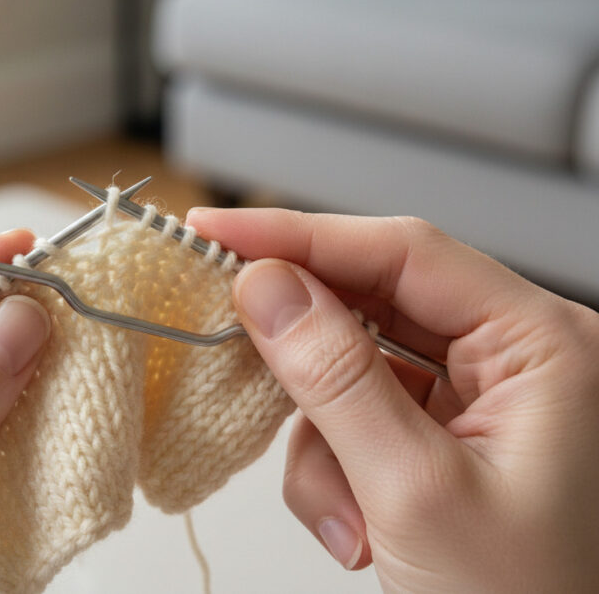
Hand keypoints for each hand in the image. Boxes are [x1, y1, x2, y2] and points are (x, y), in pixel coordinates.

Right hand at [187, 208, 598, 591]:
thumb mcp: (413, 492)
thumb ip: (335, 379)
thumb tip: (266, 288)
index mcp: (543, 347)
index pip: (402, 253)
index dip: (299, 235)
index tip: (215, 232)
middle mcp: (514, 358)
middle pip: (372, 302)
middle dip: (301, 348)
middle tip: (225, 335)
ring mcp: (477, 399)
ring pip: (351, 366)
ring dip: (319, 437)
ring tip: (343, 515)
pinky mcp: (440, 434)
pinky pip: (354, 415)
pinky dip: (331, 468)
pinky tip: (355, 527)